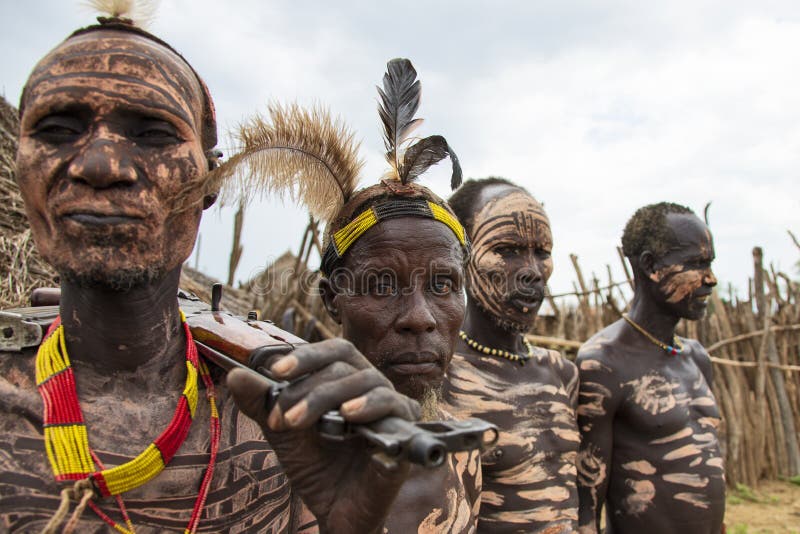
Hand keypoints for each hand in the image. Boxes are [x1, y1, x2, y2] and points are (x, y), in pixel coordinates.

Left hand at [227, 338, 420, 533]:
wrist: (335, 512)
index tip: (274, 371)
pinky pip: (394, 407)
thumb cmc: (317, 467)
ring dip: (327, 397)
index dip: (305, 356)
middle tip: (282, 418)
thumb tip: (235, 374)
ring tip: (299, 421)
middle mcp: (373, 388)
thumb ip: (263, 403)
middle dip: (308, 388)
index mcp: (348, 380)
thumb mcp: (284, 432)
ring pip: (367, 381)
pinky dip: (369, 406)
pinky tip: (348, 416)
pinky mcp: (406, 432)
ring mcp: (393, 408)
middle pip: (346, 365)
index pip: (333, 351)